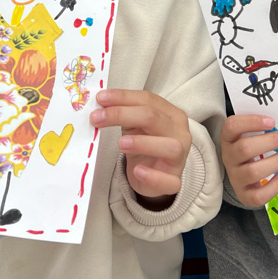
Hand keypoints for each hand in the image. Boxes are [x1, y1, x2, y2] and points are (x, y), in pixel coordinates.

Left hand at [90, 89, 191, 207]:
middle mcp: (180, 133)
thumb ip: (123, 113)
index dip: (123, 97)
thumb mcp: (135, 126)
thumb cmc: (146, 145)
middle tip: (97, 118)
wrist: (155, 176)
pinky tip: (137, 171)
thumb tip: (100, 102)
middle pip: (153, 118)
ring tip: (121, 143)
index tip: (100, 98)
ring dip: (143, 143)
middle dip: (122, 115)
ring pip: (170, 147)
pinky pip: (169, 181)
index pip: (148, 99)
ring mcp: (180, 158)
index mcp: (171, 114)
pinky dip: (152, 175)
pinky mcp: (174, 181)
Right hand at [220, 114, 277, 206]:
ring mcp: (235, 178)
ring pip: (252, 172)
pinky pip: (257, 196)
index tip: (272, 122)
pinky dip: (273, 186)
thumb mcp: (249, 136)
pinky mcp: (244, 195)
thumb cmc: (250, 149)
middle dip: (269, 142)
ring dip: (275, 162)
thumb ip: (261, 129)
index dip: (251, 122)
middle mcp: (228, 158)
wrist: (241, 175)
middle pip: (244, 148)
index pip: (232, 126)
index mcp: (228, 139)